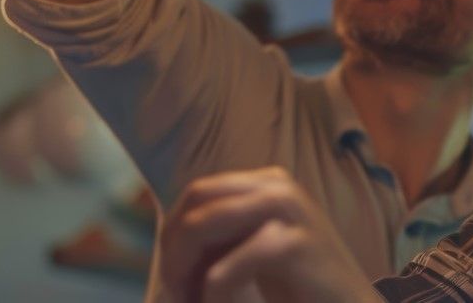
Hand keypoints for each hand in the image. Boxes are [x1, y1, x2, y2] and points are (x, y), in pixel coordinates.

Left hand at [157, 166, 378, 302]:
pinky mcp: (295, 245)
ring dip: (185, 270)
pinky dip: (212, 293)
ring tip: (193, 300)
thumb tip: (170, 236)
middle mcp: (277, 185)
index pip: (198, 193)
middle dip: (175, 249)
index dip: (175, 234)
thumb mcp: (257, 247)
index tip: (177, 278)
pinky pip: (227, 269)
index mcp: (268, 182)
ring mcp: (288, 209)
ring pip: (202, 225)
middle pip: (196, 202)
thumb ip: (225, 232)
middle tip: (179, 292)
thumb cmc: (303, 286)